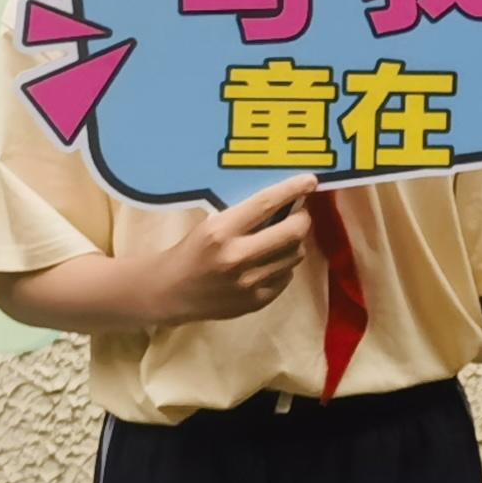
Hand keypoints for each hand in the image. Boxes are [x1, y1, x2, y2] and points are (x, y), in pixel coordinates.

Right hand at [148, 176, 316, 322]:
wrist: (171, 293)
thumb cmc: (192, 251)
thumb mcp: (211, 224)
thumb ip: (245, 216)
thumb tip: (285, 202)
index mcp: (221, 231)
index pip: (266, 204)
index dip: (292, 189)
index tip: (310, 180)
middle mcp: (237, 257)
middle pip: (292, 232)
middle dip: (302, 219)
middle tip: (299, 215)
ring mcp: (249, 283)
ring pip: (295, 254)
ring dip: (293, 243)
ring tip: (279, 240)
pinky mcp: (256, 302)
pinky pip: (287, 276)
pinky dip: (283, 265)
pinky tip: (268, 262)